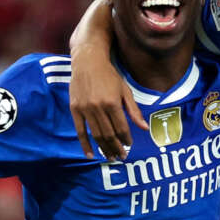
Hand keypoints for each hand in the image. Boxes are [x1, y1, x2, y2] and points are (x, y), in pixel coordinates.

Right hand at [68, 36, 147, 160]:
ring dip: (104, 148)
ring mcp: (85, 109)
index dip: (126, 139)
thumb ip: (134, 111)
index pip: (121, 128)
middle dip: (116, 147)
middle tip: (121, 157)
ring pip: (96, 135)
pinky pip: (80, 131)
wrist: (87, 62)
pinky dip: (85, 144)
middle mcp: (98, 107)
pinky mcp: (75, 109)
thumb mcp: (125, 90)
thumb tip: (144, 128)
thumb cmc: (109, 75)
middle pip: (109, 134)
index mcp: (113, 103)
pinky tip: (91, 155)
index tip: (129, 145)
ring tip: (110, 157)